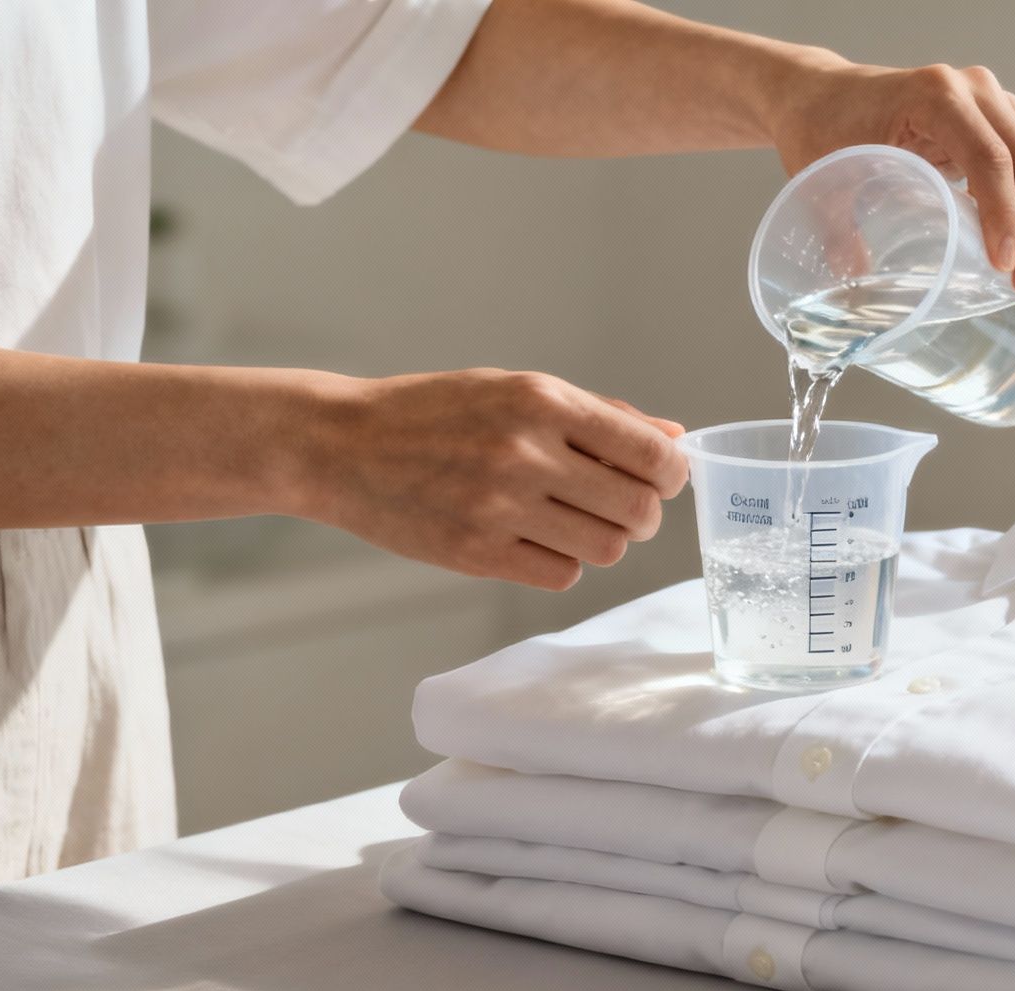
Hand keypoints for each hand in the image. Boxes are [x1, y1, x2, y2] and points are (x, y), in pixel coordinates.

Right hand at [298, 369, 687, 589]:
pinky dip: (563, 562)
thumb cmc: (435, 412)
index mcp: (542, 401)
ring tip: (574, 521)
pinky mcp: (476, 553)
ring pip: (607, 549)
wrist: (340, 444)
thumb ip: (599, 415)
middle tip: (621, 506)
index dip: (671, 474)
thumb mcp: (515, 391)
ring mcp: (499, 507)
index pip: (650, 454)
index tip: (661, 478)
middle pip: (638, 510)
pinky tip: (537, 539)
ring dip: (605, 540)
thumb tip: (674, 437)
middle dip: (643, 513)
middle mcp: (526, 452)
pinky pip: (562, 575)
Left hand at [768, 60, 1014, 299]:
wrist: (824, 96)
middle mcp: (976, 91)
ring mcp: (996, 103)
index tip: (1004, 268)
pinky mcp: (1004, 121)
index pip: (990, 157)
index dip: (1006, 215)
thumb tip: (854, 283)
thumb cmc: (823, 131)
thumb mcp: (826, 179)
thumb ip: (837, 230)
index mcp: (936, 96)